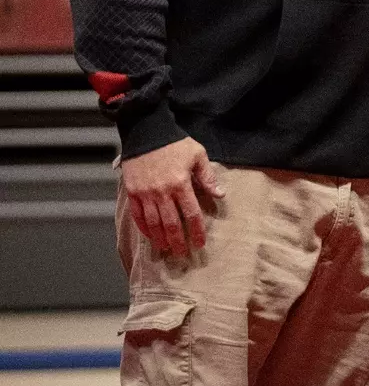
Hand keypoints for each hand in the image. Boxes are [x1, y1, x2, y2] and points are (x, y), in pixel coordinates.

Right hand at [121, 137, 224, 257]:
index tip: (199, 243)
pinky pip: (137, 215)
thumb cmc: (174, 143)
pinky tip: (150, 236)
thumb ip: (207, 177)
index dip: (195, 231)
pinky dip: (144, 228)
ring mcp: (145, 193)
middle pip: (171, 223)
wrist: (146, 132)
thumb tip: (220, 194)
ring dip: (160, 238)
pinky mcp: (132, 191)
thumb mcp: (197, 155)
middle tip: (183, 253)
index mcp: (180, 184)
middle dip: (178, 241)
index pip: (191, 214)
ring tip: (166, 249)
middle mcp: (162, 192)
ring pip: (153, 223)